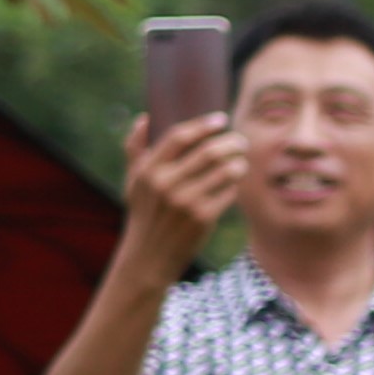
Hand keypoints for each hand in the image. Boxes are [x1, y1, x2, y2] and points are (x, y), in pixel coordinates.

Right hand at [114, 113, 241, 271]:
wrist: (148, 257)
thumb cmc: (144, 214)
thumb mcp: (133, 181)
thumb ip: (135, 149)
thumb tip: (144, 117)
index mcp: (148, 171)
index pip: (179, 136)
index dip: (203, 124)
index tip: (220, 119)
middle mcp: (166, 184)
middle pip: (208, 151)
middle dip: (230, 142)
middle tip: (240, 141)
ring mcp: (185, 201)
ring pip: (224, 170)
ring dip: (238, 163)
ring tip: (240, 162)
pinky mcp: (202, 217)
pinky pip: (228, 192)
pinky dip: (234, 185)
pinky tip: (233, 184)